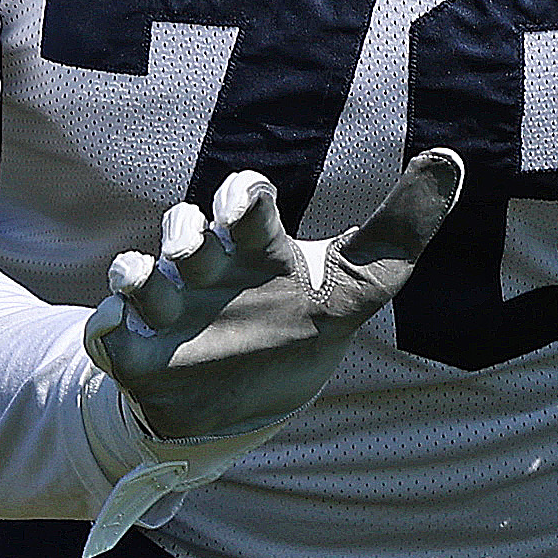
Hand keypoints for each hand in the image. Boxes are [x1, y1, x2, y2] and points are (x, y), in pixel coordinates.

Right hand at [77, 153, 468, 554]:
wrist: (247, 397)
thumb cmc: (300, 317)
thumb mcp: (362, 281)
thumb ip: (404, 226)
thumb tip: (452, 159)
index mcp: (255, 247)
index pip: (242, 199)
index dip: (240, 193)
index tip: (246, 208)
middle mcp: (206, 270)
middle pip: (183, 229)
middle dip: (184, 231)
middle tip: (196, 248)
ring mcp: (169, 310)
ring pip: (136, 275)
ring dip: (137, 274)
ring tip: (149, 285)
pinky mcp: (139, 354)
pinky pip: (105, 335)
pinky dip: (106, 330)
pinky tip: (121, 332)